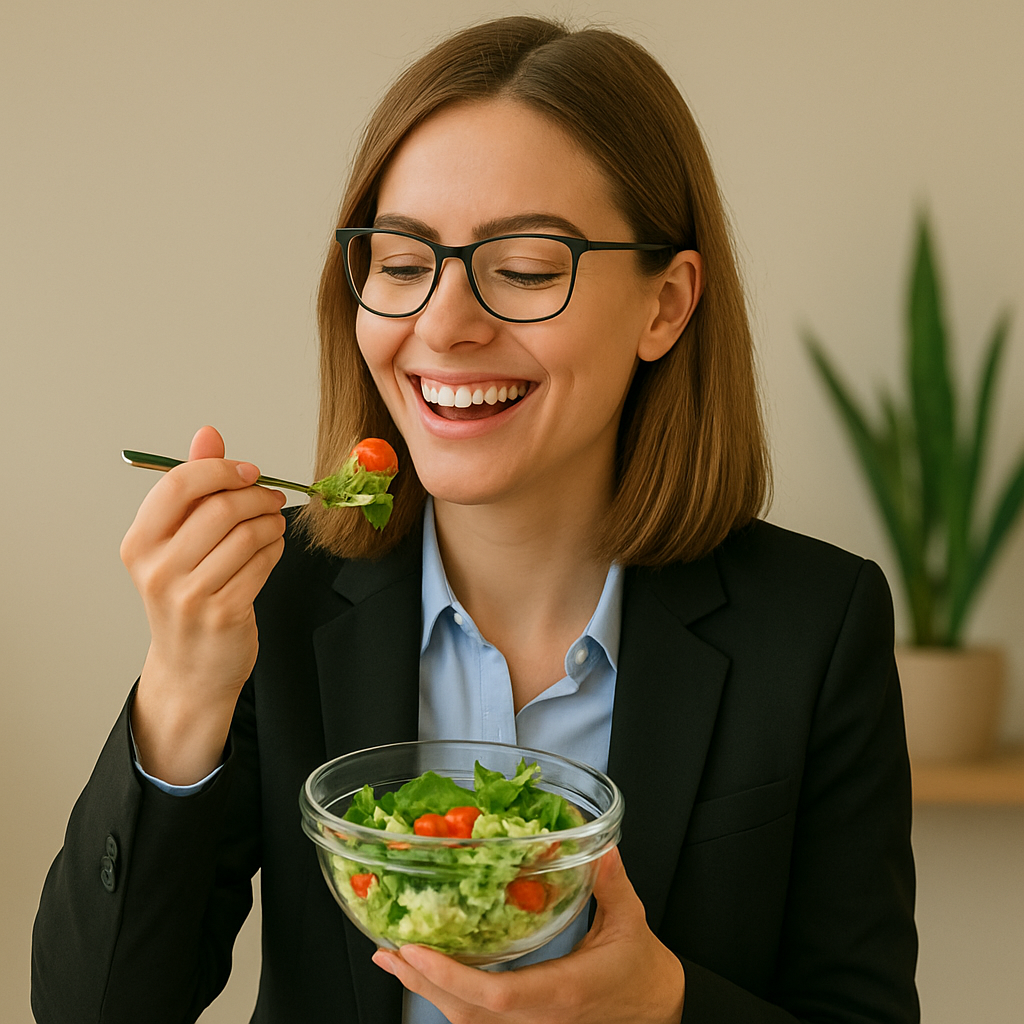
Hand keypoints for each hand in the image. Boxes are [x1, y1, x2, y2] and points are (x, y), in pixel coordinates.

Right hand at [122, 425, 286, 783]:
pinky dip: (275, 551)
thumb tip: (208, 433)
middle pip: (221, 508)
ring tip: (273, 525)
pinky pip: (263, 564)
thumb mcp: (178, 541)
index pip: (178, 485)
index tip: (248, 471)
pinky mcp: (223, 612)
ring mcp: (189, 594)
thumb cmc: (186, 595)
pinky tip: (272, 551)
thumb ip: (194, 486)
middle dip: (257, 496)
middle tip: (272, 498)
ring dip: (272, 523)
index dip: (220, 470)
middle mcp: (158, 568)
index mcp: (140, 542)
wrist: (190, 668)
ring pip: (248, 535)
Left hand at [372, 847, 684, 1023]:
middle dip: (422, 983)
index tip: (416, 951)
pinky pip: (481, 1022)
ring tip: (395, 960)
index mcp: (563, 992)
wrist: (658, 1011)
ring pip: (468, 1023)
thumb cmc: (640, 968)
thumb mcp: (630, 920)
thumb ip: (610, 882)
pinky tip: (431, 975)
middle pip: (467, 1014)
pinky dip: (449, 998)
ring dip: (427, 991)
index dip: (451, 977)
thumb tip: (600, 846)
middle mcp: (540, 1020)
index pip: (497, 995)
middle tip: (388, 951)